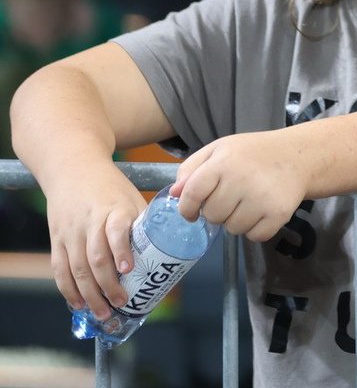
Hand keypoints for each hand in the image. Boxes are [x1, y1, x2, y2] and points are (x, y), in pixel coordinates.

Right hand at [44, 163, 145, 320]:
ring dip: (89, 294)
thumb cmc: (110, 187)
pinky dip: (68, 289)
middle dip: (107, 285)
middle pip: (94, 258)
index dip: (121, 251)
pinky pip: (60, 268)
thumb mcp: (132, 198)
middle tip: (121, 304)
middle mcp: (89, 222)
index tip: (128, 269)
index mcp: (113, 209)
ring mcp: (70, 233)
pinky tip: (79, 304)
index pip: (115, 231)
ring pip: (76, 268)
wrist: (73, 169)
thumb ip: (145, 223)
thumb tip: (173, 250)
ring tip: (103, 313)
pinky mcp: (57, 240)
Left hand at [172, 130, 311, 240]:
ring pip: (232, 229)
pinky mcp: (279, 214)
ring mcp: (261, 198)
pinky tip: (262, 212)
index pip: (192, 195)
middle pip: (212, 216)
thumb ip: (191, 168)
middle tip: (231, 198)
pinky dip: (256, 230)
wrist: (299, 156)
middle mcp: (241, 180)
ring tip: (248, 203)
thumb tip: (174, 194)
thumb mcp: (219, 149)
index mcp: (223, 162)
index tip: (192, 212)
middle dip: (217, 212)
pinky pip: (254, 237)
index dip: (187, 208)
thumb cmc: (253, 153)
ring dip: (236, 221)